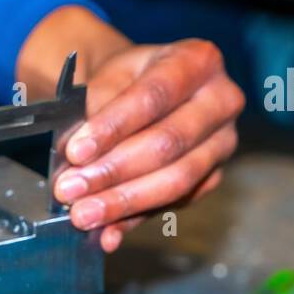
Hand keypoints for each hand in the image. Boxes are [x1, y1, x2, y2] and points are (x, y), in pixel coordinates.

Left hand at [16, 8, 242, 252]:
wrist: (139, 89)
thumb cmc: (125, 80)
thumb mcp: (106, 78)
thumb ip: (92, 115)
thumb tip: (72, 163)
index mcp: (197, 60)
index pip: (153, 97)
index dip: (113, 127)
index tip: (75, 152)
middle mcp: (221, 99)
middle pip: (168, 143)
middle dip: (113, 172)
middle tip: (71, 190)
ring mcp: (223, 141)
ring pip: (176, 180)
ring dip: (124, 202)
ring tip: (83, 214)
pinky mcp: (213, 176)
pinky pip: (174, 204)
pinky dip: (135, 220)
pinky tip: (106, 232)